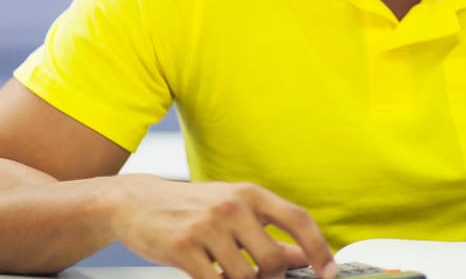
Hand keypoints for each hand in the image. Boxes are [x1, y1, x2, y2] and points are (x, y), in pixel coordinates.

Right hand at [105, 174, 336, 278]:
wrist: (136, 201)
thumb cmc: (191, 207)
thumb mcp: (235, 211)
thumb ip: (270, 233)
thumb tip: (304, 257)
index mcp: (251, 194)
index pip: (298, 219)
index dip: (319, 248)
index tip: (329, 272)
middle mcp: (232, 206)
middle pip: (273, 259)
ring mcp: (207, 226)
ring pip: (246, 277)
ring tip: (230, 275)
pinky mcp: (183, 248)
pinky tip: (213, 278)